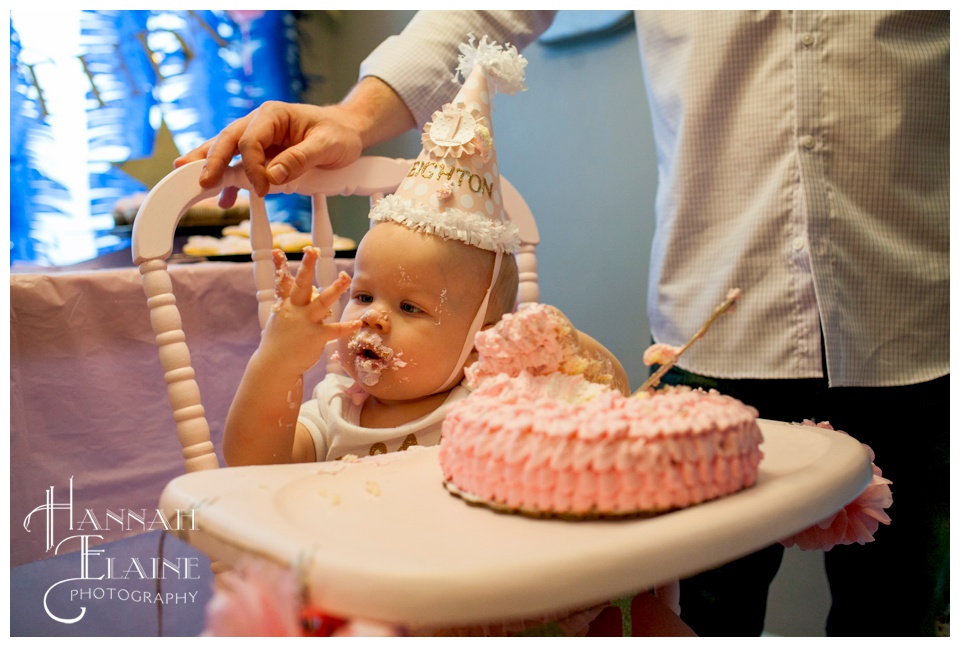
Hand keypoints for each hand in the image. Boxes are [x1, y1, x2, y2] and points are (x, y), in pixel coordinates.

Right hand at [175, 102, 363, 205]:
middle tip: (200, 181)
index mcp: (274, 114)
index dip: (251, 167)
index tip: (262, 190)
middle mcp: (261, 122)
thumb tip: (272, 176)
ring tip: (195, 184)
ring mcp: (259, 137)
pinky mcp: (263, 152)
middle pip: (228, 140)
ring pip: (227, 150)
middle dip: (212, 161)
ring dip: (211, 167)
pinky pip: (240, 164)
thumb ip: (300, 158)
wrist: (348, 131)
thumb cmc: (340, 134)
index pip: (250, 140)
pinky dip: (230, 180)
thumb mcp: (327, 146)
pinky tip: (224, 199)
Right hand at [256, 247, 360, 374]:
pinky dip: (347, 326)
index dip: (281, 266)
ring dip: (335, 289)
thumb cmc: (279, 339)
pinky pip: (334, 330)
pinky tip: (358, 322)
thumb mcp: (280, 317)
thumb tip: (302, 287)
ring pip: (321, 302)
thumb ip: (291, 302)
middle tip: (312, 251)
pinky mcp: (316, 337)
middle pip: (301, 285)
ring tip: (345, 277)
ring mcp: (305, 323)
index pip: (283, 282)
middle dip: (307, 267)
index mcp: (285, 305)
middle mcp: (294, 310)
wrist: (274, 365)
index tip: (279, 250)